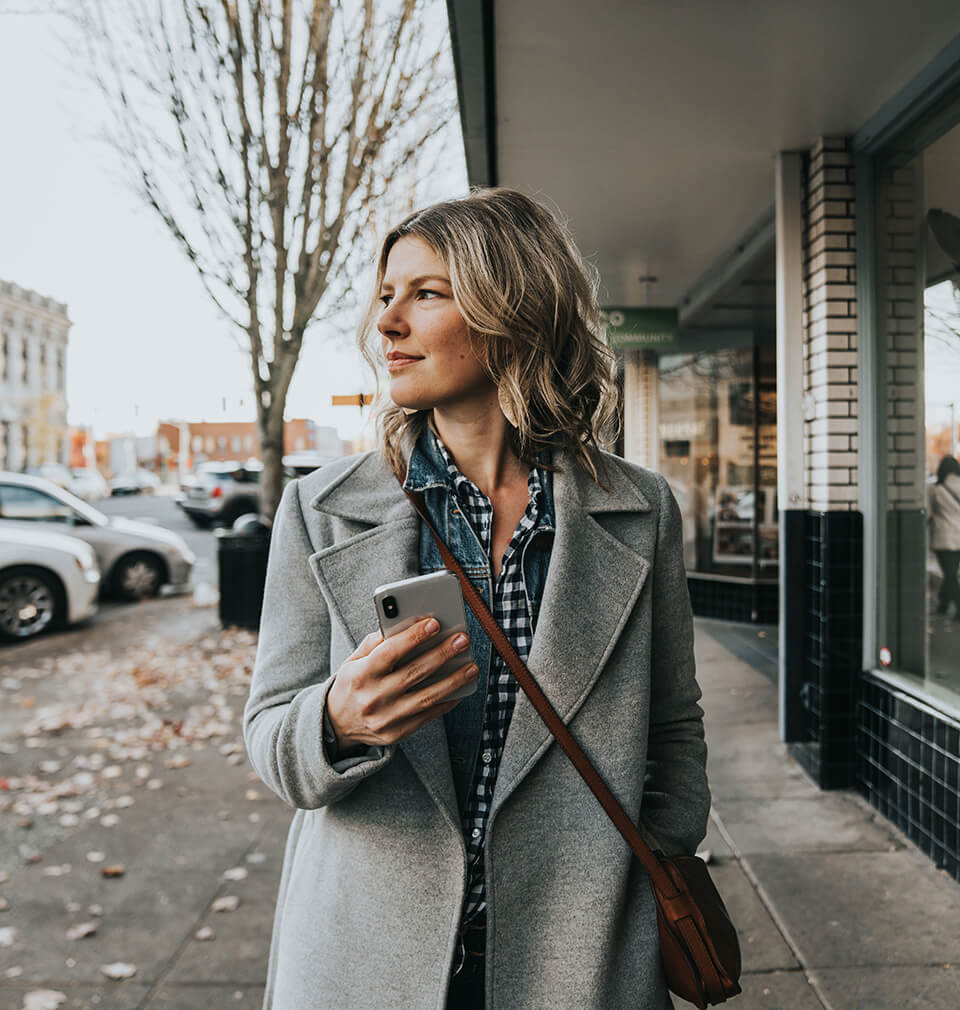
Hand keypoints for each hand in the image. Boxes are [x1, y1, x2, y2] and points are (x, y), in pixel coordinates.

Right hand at [325, 618, 477, 750]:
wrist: (337, 725)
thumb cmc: (352, 684)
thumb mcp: (353, 661)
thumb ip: (375, 643)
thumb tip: (403, 624)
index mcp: (360, 675)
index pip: (388, 653)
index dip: (412, 638)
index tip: (434, 623)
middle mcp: (372, 698)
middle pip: (413, 673)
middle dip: (441, 655)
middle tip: (462, 640)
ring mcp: (385, 718)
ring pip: (425, 698)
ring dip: (452, 681)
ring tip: (471, 667)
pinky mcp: (396, 733)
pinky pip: (427, 717)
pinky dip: (446, 702)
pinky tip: (461, 689)